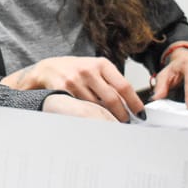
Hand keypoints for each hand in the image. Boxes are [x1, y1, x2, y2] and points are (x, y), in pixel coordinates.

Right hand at [2, 56, 142, 121]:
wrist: (48, 68)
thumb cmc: (75, 70)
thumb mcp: (95, 68)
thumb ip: (111, 81)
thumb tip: (130, 103)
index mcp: (101, 64)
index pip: (124, 86)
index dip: (134, 102)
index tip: (139, 113)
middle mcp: (89, 70)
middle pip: (111, 98)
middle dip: (121, 115)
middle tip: (125, 123)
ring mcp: (75, 80)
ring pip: (96, 106)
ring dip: (104, 116)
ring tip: (108, 122)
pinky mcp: (63, 89)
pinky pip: (80, 107)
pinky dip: (87, 115)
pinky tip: (89, 118)